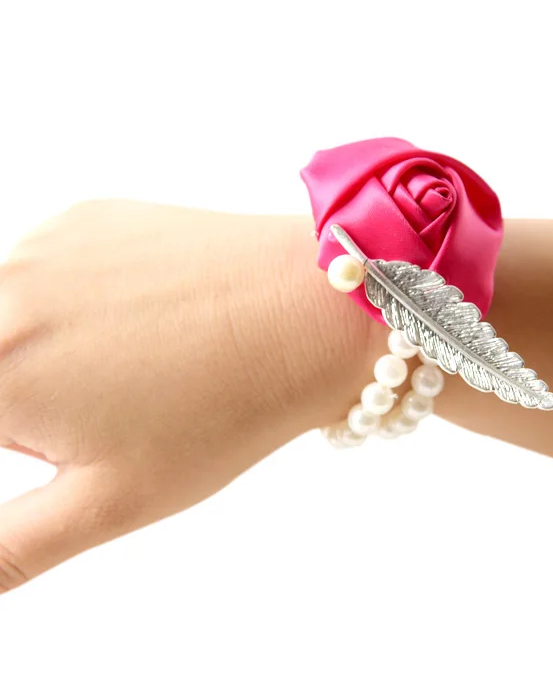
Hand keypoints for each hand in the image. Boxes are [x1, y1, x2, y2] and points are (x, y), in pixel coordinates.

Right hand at [0, 200, 374, 591]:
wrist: (309, 311)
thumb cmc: (224, 408)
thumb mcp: (108, 501)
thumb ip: (8, 547)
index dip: (25, 434)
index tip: (70, 434)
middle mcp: (2, 291)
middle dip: (24, 400)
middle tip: (115, 405)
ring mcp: (44, 244)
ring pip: (14, 319)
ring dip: (47, 349)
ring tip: (143, 362)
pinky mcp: (85, 218)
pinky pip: (53, 273)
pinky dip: (80, 302)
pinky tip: (151, 318)